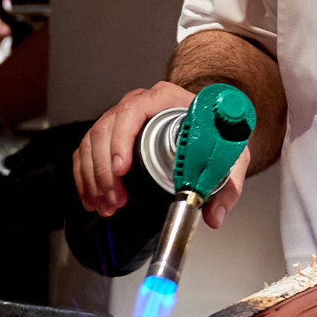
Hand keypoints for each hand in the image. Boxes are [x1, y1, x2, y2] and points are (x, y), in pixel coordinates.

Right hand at [71, 81, 249, 223]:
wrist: (210, 126)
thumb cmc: (217, 134)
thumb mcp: (231, 157)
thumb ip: (227, 186)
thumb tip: (214, 216)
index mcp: (167, 100)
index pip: (134, 111)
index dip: (122, 139)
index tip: (121, 169)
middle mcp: (140, 104)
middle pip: (107, 129)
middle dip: (105, 170)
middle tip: (115, 200)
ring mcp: (122, 118)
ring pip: (93, 142)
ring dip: (94, 177)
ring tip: (106, 206)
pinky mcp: (111, 134)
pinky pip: (87, 151)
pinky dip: (85, 177)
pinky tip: (92, 199)